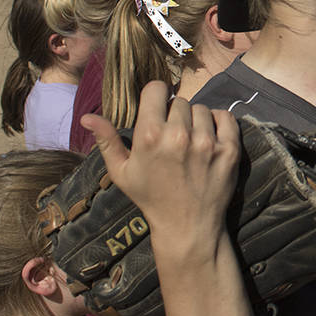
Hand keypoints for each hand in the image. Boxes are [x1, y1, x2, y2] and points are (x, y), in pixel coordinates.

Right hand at [82, 81, 240, 256]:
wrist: (187, 226)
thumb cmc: (151, 197)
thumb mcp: (121, 172)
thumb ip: (106, 140)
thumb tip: (87, 116)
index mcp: (149, 136)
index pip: (156, 89)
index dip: (156, 97)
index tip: (158, 110)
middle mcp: (178, 135)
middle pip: (179, 101)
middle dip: (175, 115)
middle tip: (172, 137)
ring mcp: (206, 142)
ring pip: (202, 109)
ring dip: (196, 121)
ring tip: (190, 142)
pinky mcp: (228, 150)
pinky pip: (225, 117)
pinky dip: (219, 123)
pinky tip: (209, 139)